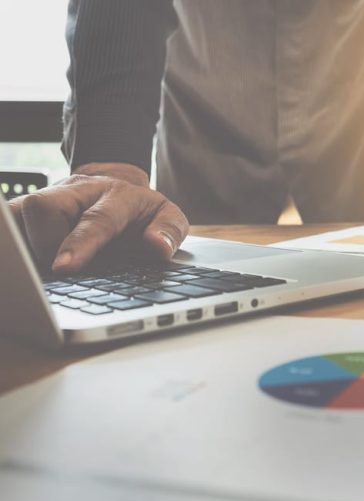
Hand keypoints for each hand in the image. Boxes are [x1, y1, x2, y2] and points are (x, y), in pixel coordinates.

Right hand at [8, 163, 188, 273]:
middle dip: (43, 243)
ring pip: (18, 213)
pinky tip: (21, 267)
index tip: (64, 267)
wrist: (116, 187)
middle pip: (44, 207)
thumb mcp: (166, 216)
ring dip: (24, 247)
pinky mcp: (27, 208)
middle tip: (58, 272)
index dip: (80, 242)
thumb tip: (158, 246)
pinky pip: (9, 222)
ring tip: (40, 271)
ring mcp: (49, 196)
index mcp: (118, 194)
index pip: (97, 218)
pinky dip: (14, 246)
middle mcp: (79, 191)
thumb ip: (169, 230)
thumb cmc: (140, 212)